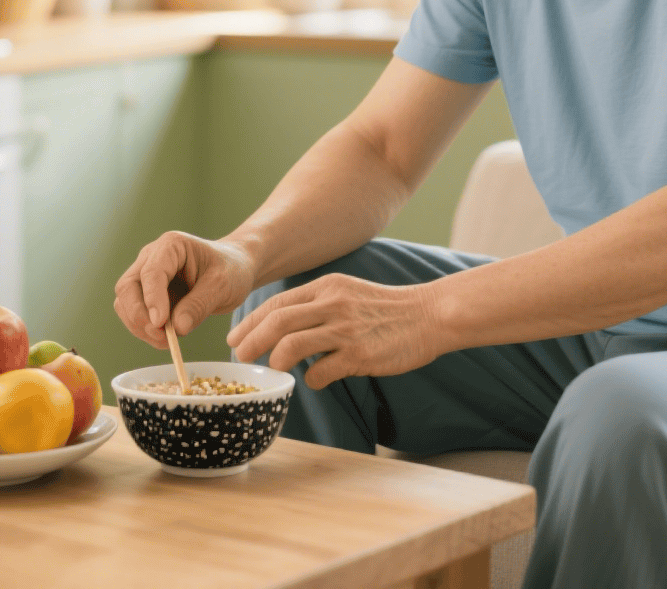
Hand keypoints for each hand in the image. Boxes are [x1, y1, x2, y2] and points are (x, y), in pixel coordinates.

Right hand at [114, 232, 255, 350]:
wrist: (235, 269)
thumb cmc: (231, 269)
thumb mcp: (222, 285)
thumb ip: (200, 305)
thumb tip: (177, 328)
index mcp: (171, 246)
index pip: (151, 272)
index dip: (152, 298)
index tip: (160, 323)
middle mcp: (152, 258)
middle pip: (128, 287)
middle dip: (140, 316)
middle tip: (162, 337)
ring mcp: (146, 276)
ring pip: (125, 303)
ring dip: (140, 327)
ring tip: (168, 341)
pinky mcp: (147, 296)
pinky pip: (134, 315)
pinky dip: (145, 331)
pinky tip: (166, 339)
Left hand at [226, 274, 443, 389]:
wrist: (430, 315)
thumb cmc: (388, 309)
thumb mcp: (349, 293)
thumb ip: (319, 305)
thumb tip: (284, 329)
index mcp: (327, 287)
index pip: (277, 303)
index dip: (250, 322)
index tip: (235, 339)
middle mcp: (333, 304)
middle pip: (277, 322)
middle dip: (251, 342)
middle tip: (241, 359)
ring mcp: (346, 329)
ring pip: (292, 346)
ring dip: (277, 361)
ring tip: (277, 370)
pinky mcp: (360, 354)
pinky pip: (321, 372)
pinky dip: (312, 379)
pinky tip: (317, 379)